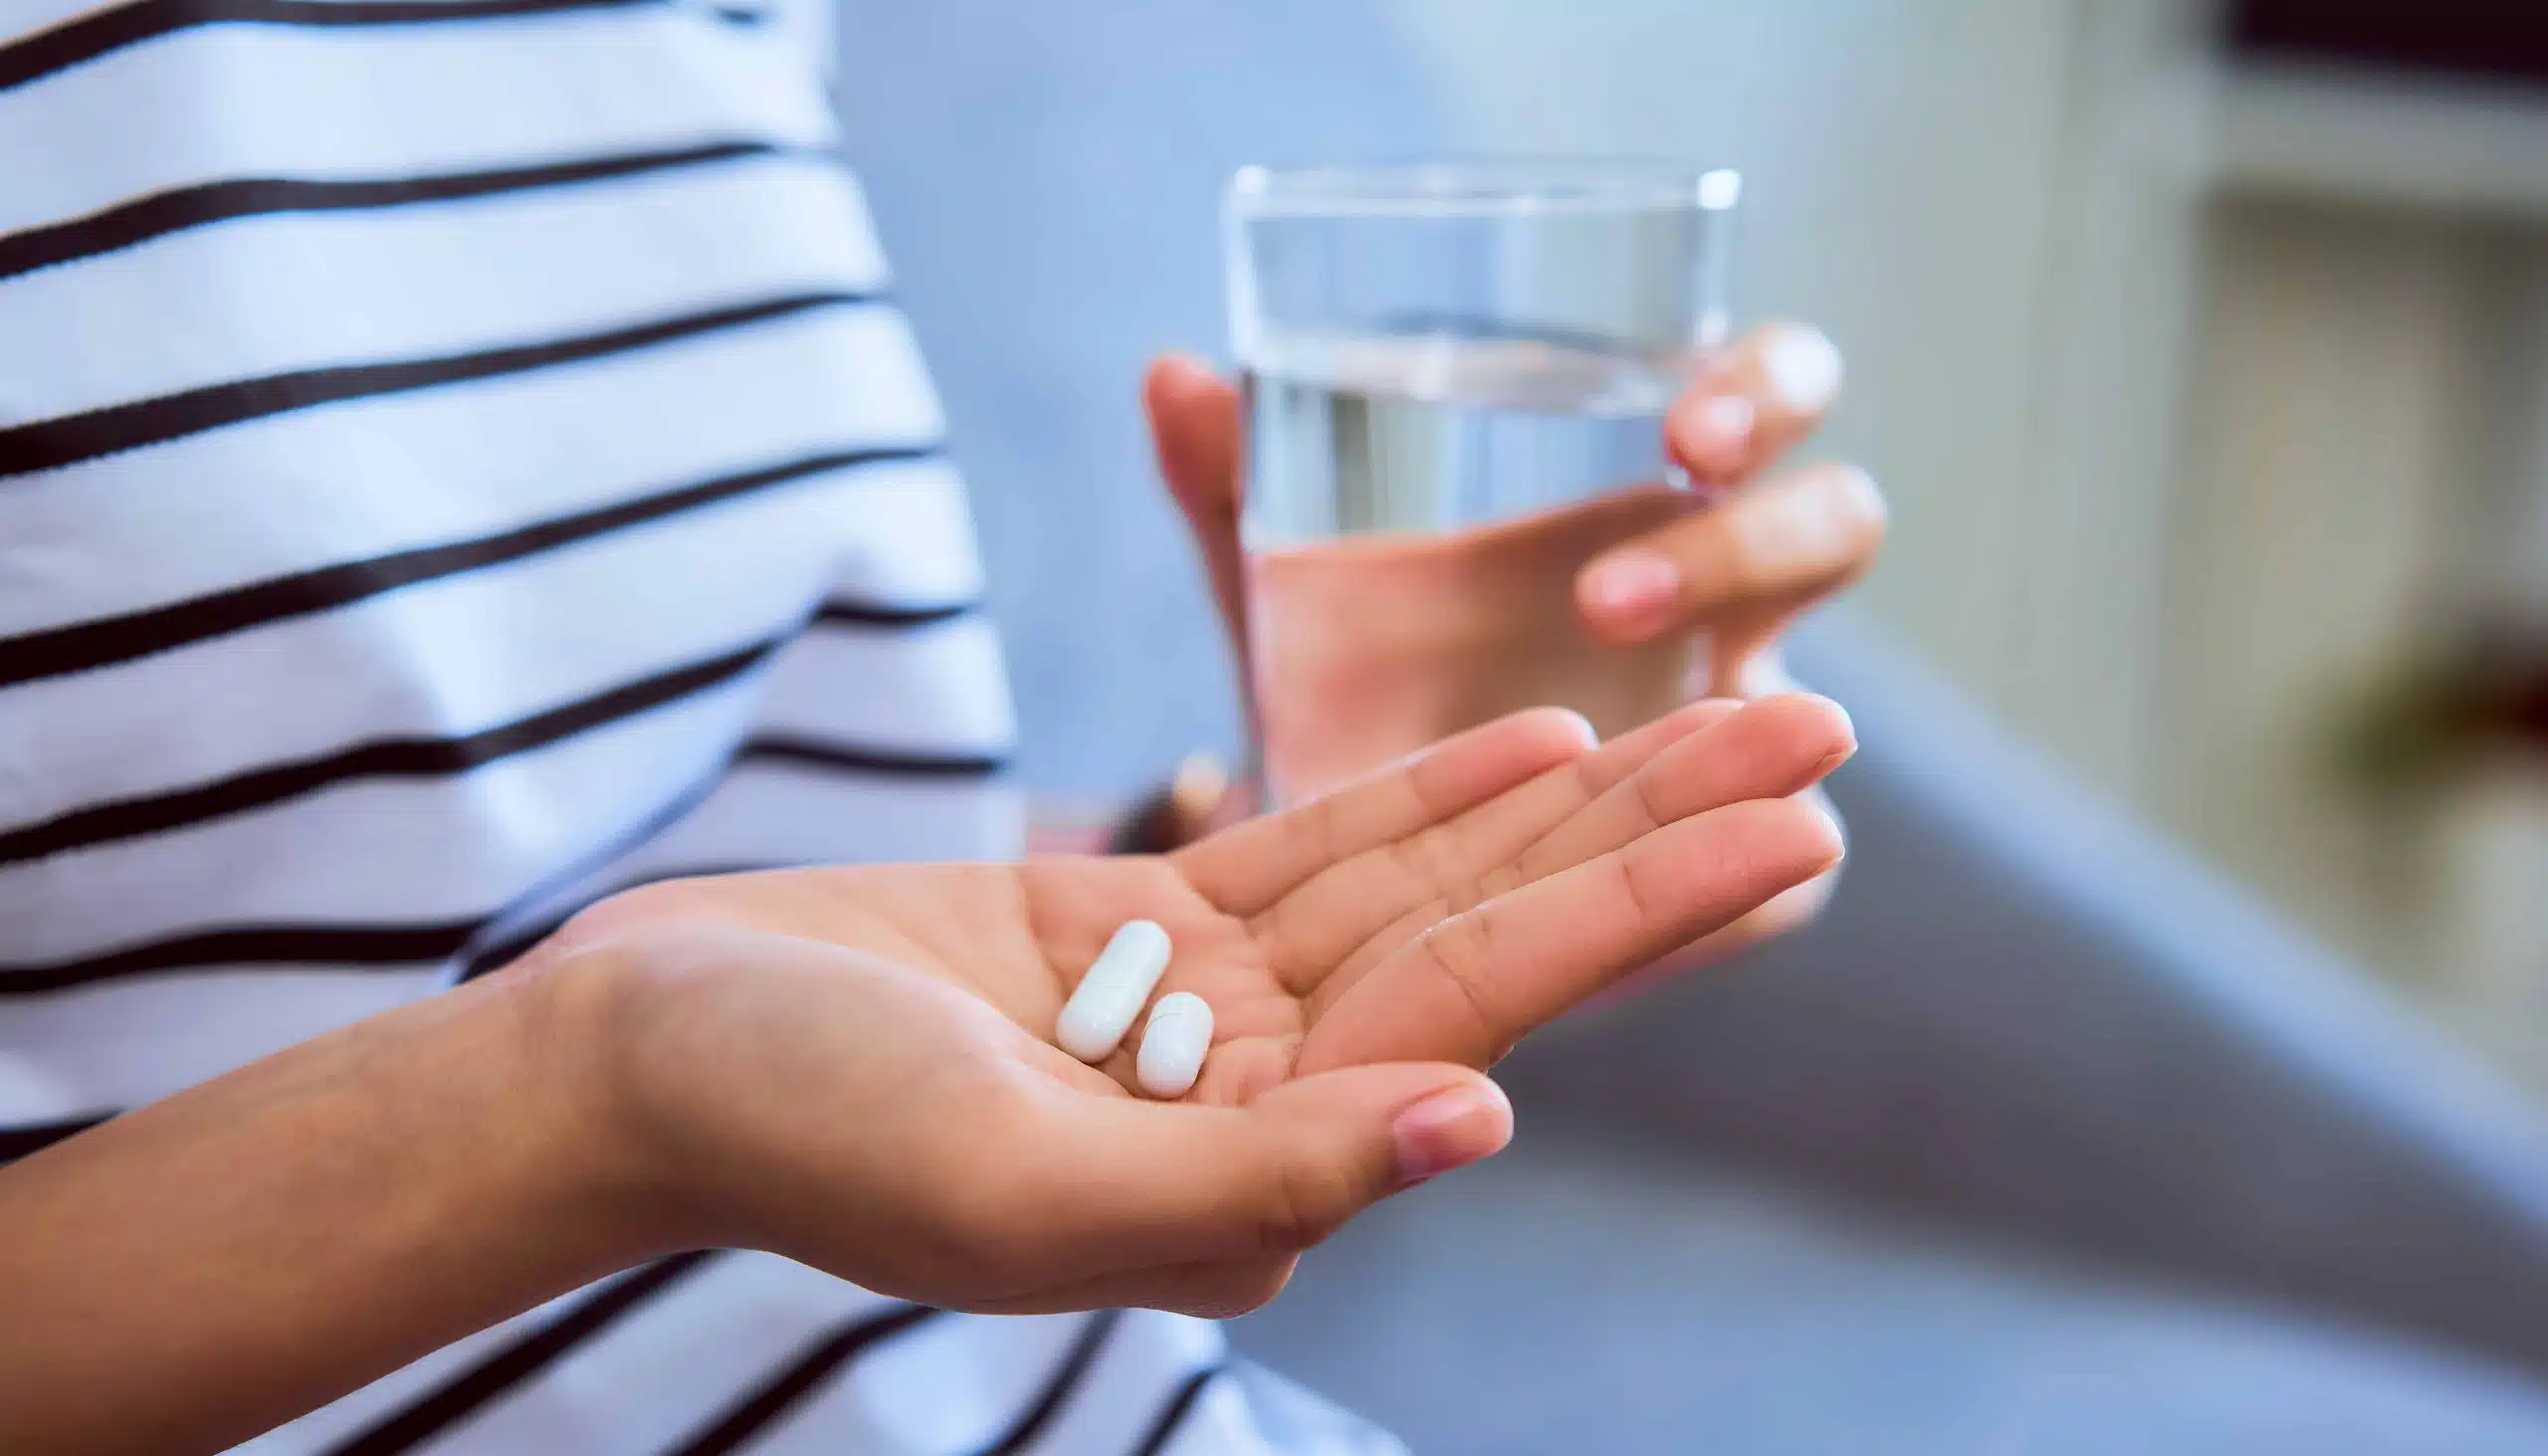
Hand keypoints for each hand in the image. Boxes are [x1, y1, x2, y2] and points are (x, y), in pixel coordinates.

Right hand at [536, 699, 1848, 1318]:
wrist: (634, 1053)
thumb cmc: (794, 1128)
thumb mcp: (1017, 1182)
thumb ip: (1254, 1173)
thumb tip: (1479, 1126)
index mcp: (1249, 1182)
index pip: (1489, 1024)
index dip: (1647, 914)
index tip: (1799, 829)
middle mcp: (1254, 1105)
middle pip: (1494, 942)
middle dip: (1660, 833)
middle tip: (1821, 726)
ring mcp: (1202, 1016)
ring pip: (1422, 883)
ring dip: (1571, 794)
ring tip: (1720, 706)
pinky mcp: (1135, 932)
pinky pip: (1309, 851)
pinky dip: (1418, 794)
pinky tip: (1535, 736)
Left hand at [1144, 324, 1881, 955]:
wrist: (1346, 879)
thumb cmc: (1350, 683)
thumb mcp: (1288, 591)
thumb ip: (1236, 488)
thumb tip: (1171, 374)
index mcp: (1654, 494)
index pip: (1771, 396)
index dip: (1764, 392)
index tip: (1684, 429)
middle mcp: (1722, 607)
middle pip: (1835, 524)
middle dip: (1763, 533)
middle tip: (1626, 587)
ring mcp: (1732, 746)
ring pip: (1813, 714)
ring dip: (1746, 721)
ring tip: (1612, 748)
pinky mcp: (1733, 886)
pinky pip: (1779, 889)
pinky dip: (1734, 894)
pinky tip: (1652, 913)